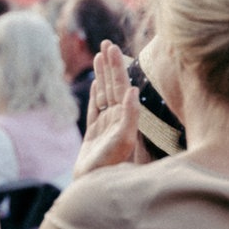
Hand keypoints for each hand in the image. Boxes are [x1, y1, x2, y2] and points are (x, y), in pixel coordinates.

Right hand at [73, 42, 139, 178]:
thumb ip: (131, 114)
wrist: (94, 184)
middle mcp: (118, 118)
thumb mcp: (124, 139)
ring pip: (104, 93)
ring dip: (102, 75)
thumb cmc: (110, 164)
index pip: (121, 85)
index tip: (112, 48)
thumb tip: (134, 89)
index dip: (117, 66)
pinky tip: (97, 83)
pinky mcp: (95, 132)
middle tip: (106, 44)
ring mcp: (106, 124)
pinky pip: (96, 107)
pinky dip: (96, 93)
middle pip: (114, 85)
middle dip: (110, 64)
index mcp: (126, 116)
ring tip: (99, 56)